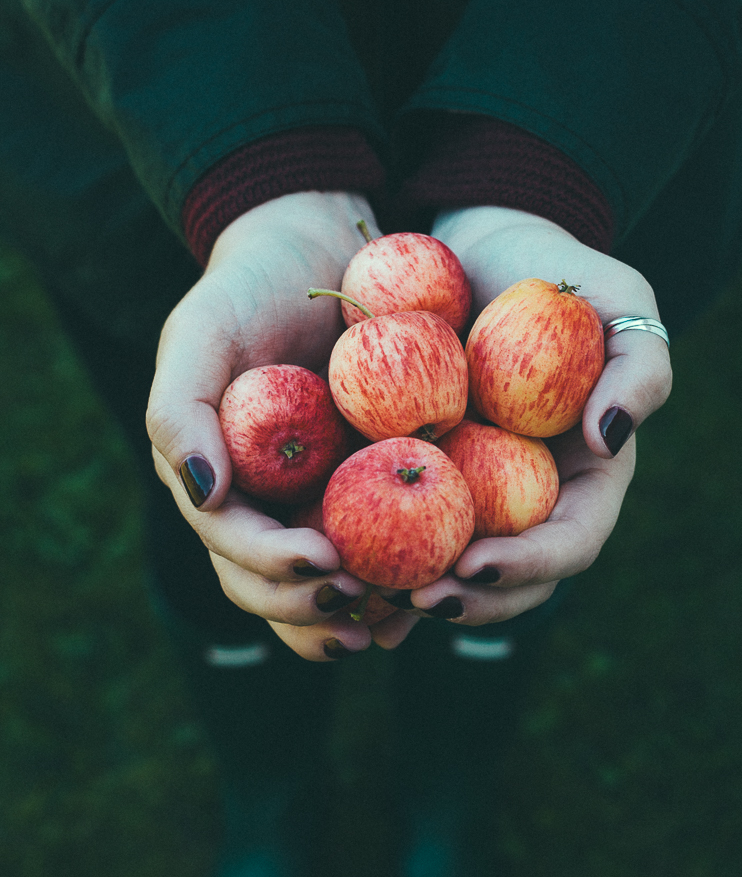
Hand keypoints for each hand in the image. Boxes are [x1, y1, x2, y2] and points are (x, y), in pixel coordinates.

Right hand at [146, 190, 416, 659]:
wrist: (316, 255)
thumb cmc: (250, 288)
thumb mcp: (202, 331)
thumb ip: (179, 408)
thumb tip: (202, 491)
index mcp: (215, 482)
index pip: (232, 545)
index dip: (272, 566)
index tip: (327, 563)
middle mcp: (259, 504)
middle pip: (269, 585)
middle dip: (308, 608)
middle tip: (363, 604)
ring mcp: (309, 503)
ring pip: (318, 587)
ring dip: (349, 617)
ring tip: (396, 621)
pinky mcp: (361, 491)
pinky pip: (374, 550)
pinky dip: (393, 579)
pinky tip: (427, 593)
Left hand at [382, 205, 671, 629]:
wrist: (477, 252)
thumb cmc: (559, 274)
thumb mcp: (621, 299)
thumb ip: (639, 367)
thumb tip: (609, 440)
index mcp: (586, 477)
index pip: (571, 542)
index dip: (530, 566)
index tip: (474, 566)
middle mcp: (531, 499)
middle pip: (514, 580)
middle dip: (471, 601)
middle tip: (419, 600)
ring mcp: (476, 492)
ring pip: (455, 568)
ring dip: (419, 596)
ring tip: (371, 601)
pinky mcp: (424, 476)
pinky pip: (402, 527)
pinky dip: (378, 557)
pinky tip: (341, 573)